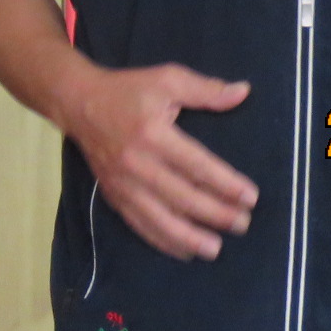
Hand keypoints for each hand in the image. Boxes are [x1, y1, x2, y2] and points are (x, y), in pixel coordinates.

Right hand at [57, 63, 255, 259]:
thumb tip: (243, 92)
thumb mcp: (167, 79)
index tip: (251, 196)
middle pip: (182, 196)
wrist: (78, 103)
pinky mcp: (114, 196)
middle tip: (243, 223)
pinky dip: (164, 241)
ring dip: (190, 237)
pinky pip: (141, 225)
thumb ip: (205, 89)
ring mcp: (124, 184)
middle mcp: (138, 163)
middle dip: (216, 213)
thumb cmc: (128, 90)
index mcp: (154, 133)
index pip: (196, 165)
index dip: (225, 183)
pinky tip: (185, 251)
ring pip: (161, 219)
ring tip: (216, 248)